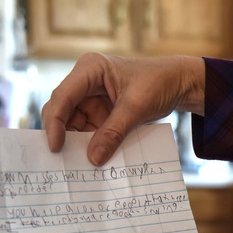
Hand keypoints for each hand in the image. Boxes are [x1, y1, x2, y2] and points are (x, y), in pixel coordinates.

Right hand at [41, 53, 205, 165]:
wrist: (176, 84)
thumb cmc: (158, 84)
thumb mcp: (136, 108)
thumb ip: (113, 132)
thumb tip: (93, 159)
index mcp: (90, 69)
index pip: (63, 96)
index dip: (55, 122)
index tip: (55, 147)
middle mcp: (84, 82)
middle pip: (61, 110)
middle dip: (62, 134)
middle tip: (62, 160)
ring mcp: (90, 97)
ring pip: (72, 124)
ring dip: (76, 143)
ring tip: (78, 164)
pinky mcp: (98, 111)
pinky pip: (87, 130)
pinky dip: (88, 144)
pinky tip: (91, 158)